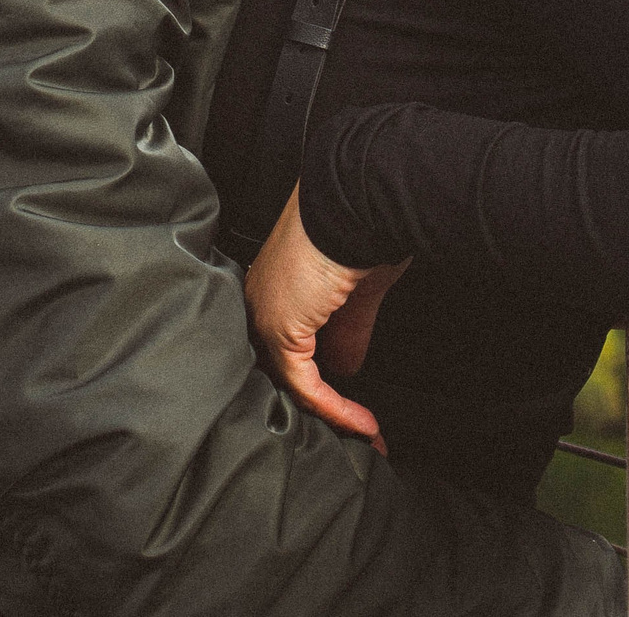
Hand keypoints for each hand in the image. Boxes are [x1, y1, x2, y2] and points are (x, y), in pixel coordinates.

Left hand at [243, 186, 409, 452]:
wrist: (359, 194)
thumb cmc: (364, 222)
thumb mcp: (359, 289)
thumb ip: (350, 330)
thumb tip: (349, 368)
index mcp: (279, 283)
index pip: (289, 345)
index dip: (321, 378)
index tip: (352, 402)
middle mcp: (263, 298)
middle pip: (285, 367)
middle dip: (322, 403)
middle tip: (356, 429)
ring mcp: (266, 313)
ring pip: (291, 381)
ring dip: (333, 413)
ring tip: (365, 433)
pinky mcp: (280, 327)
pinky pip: (305, 384)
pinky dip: (335, 408)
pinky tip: (361, 422)